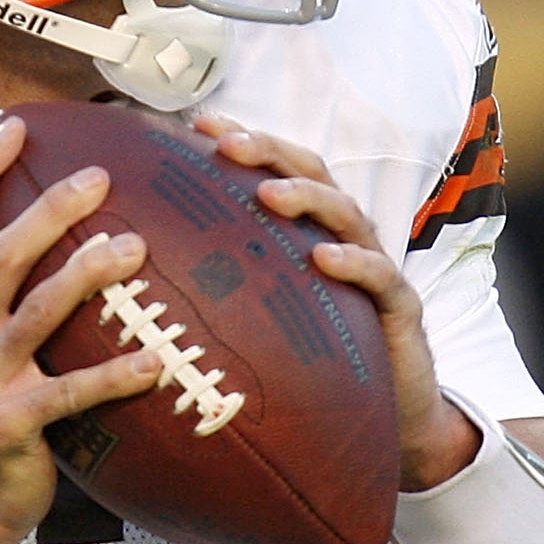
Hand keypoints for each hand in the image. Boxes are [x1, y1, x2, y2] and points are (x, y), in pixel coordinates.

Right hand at [0, 117, 168, 543]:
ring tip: (134, 249)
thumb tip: (60, 252)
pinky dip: (113, 376)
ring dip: (86, 277)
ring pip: (34, 312)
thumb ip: (1, 304)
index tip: (13, 127)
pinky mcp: (8, 424)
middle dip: (47, 209)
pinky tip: (156, 364)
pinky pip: (68, 393)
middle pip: (0, 256)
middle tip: (98, 176)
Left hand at [209, 120, 480, 490]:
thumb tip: (144, 271)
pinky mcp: (400, 308)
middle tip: (228, 145)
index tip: (198, 126)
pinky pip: (381, 277)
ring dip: (306, 198)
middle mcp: (344, 238)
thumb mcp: (262, 317)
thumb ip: (223, 288)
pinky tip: (325, 259)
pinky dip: (354, 263)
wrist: (384, 417)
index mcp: (310, 232)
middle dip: (270, 153)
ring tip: (268, 194)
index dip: (246, 143)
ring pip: (346, 215)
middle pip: (312, 176)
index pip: (279, 171)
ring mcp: (375, 269)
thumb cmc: (313, 362)